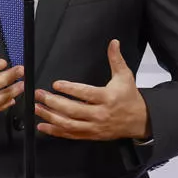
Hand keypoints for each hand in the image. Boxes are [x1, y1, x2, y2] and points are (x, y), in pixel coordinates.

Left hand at [35, 40, 150, 141]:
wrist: (139, 120)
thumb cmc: (130, 97)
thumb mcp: (125, 76)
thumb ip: (116, 59)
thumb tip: (114, 43)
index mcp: (107, 98)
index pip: (86, 93)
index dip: (70, 89)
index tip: (56, 84)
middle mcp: (100, 114)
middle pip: (73, 110)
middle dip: (53, 103)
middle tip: (40, 95)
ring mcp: (94, 126)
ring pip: (69, 124)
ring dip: (51, 117)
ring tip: (37, 108)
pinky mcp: (91, 135)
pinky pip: (70, 135)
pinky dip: (55, 131)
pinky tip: (43, 126)